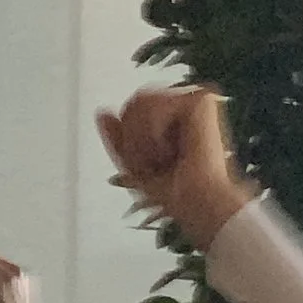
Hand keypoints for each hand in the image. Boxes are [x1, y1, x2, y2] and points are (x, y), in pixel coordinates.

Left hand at [95, 85, 255, 252]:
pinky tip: (172, 150)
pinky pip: (154, 106)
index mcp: (171, 120)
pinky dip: (153, 135)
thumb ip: (117, 139)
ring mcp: (193, 100)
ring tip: (163, 158)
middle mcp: (183, 106)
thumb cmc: (176, 194)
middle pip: (135, 101)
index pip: (133, 108)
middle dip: (134, 140)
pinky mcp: (201, 99)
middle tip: (154, 163)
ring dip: (143, 141)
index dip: (128, 138)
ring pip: (141, 101)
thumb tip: (102, 113)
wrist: (197, 202)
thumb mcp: (134, 168)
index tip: (145, 166)